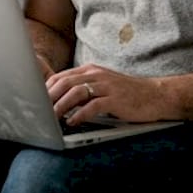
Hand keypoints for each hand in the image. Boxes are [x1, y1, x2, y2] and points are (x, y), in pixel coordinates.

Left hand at [46, 64, 171, 125]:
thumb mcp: (102, 86)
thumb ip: (83, 90)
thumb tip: (60, 102)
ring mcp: (106, 86)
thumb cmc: (127, 94)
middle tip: (39, 112)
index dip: (46, 89)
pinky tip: (73, 122)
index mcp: (90, 70)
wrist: (156, 95)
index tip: (36, 102)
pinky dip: (80, 114)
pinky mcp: (116, 99)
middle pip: (65, 82)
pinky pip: (93, 106)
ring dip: (61, 106)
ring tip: (52, 118)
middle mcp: (96, 75)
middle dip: (49, 98)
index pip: (61, 77)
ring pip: (76, 92)